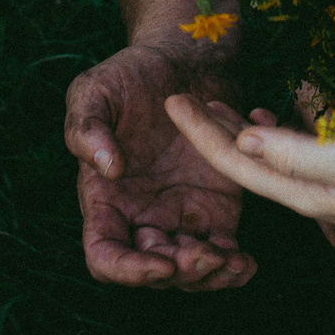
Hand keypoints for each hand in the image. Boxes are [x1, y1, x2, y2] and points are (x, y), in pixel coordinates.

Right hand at [65, 45, 257, 288]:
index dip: (129, 271)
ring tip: (234, 262)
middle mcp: (142, 216)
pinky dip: (234, 266)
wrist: (184, 58)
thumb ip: (87, 128)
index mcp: (106, 199)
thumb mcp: (95, 90)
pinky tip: (247, 263)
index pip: (106, 255)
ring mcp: (181, 215)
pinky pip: (223, 251)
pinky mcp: (217, 207)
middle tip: (207, 255)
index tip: (160, 263)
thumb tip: (108, 169)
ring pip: (191, 271)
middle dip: (181, 272)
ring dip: (211, 276)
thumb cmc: (132, 73)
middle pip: (154, 271)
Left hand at [164, 94, 334, 259]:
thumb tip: (246, 138)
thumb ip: (303, 151)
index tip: (171, 100)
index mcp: (313, 196)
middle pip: (253, 162)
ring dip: (249, 129)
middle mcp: (320, 195)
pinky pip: (313, 149)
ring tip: (222, 100)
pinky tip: (290, 104)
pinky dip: (292, 126)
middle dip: (215, 132)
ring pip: (279, 156)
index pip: (241, 165)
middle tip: (184, 95)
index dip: (202, 134)